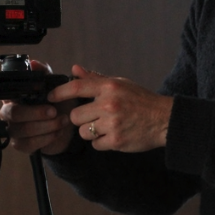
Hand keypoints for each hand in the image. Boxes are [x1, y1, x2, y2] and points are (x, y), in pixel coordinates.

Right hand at [0, 60, 76, 154]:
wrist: (68, 127)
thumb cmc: (58, 104)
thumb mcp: (55, 85)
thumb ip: (44, 73)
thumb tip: (33, 63)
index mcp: (14, 96)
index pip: (7, 94)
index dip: (22, 94)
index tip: (42, 94)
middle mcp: (9, 112)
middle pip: (13, 113)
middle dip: (36, 113)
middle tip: (54, 111)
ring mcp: (13, 130)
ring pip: (23, 129)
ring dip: (46, 126)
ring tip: (62, 120)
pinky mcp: (20, 144)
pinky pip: (28, 144)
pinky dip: (46, 138)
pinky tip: (57, 132)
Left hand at [52, 65, 173, 152]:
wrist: (163, 119)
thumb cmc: (141, 100)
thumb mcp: (120, 84)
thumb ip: (95, 78)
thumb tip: (75, 70)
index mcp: (109, 87)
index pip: (77, 87)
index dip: (60, 92)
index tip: (51, 97)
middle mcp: (109, 104)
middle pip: (75, 116)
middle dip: (80, 118)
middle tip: (93, 117)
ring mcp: (112, 124)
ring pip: (83, 132)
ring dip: (90, 131)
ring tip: (105, 126)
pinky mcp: (116, 140)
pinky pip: (95, 144)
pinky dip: (101, 142)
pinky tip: (112, 135)